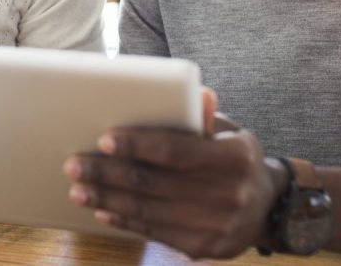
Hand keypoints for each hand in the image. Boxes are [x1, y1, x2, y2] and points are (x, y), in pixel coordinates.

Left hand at [63, 90, 280, 259]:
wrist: (266, 207)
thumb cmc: (236, 159)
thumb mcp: (230, 132)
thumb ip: (205, 116)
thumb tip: (195, 92)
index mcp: (235, 158)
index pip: (175, 151)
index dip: (137, 145)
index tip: (104, 140)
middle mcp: (228, 194)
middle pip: (153, 183)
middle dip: (107, 173)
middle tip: (74, 164)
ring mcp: (215, 226)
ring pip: (147, 210)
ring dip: (106, 198)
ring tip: (78, 188)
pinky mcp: (203, 247)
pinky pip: (153, 231)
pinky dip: (124, 220)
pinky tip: (102, 208)